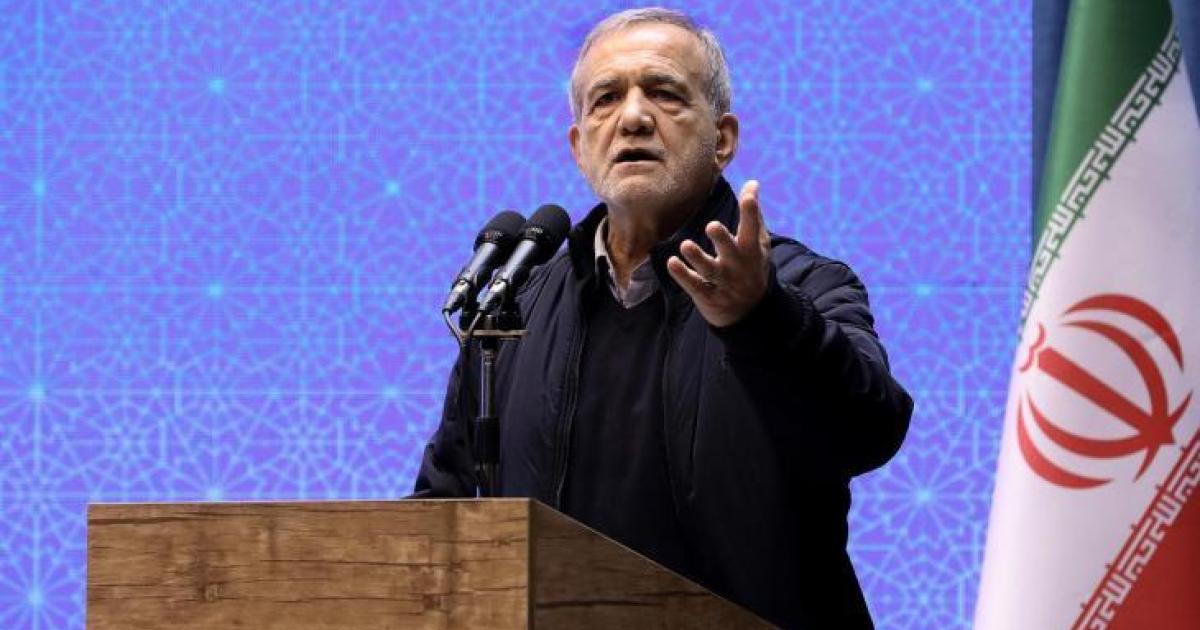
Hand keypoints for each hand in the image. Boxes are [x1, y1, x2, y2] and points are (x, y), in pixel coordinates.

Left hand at [667, 180, 770, 327]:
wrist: (751, 312)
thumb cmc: (752, 267)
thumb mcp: (759, 244)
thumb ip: (754, 215)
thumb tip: (752, 183)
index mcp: (751, 250)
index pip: (752, 229)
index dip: (751, 212)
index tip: (748, 195)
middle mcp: (738, 265)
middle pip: (730, 251)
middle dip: (722, 239)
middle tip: (712, 226)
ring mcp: (723, 282)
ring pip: (710, 270)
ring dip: (697, 258)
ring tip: (685, 245)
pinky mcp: (708, 296)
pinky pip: (694, 286)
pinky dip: (683, 276)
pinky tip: (672, 263)